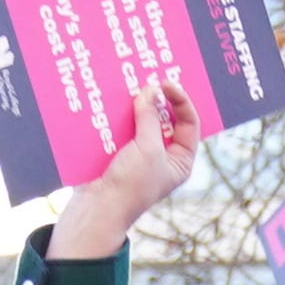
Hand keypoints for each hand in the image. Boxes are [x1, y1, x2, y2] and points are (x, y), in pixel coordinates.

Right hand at [51, 77, 209, 266]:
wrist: (96, 208)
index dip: (180, 101)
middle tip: (148, 75)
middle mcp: (162, 156)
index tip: (166, 82)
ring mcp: (138, 154)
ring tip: (129, 81)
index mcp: (180, 160)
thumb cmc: (131, 184)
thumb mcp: (147, 149)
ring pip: (140, 121)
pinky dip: (116, 114)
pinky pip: (120, 127)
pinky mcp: (117, 152)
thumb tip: (150, 90)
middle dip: (156, 99)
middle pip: (164, 119)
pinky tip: (110, 98)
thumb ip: (150, 118)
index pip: (189, 123)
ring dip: (134, 104)